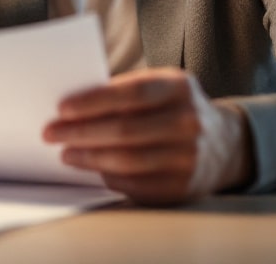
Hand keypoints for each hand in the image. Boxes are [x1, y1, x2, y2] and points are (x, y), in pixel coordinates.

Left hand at [43, 68, 251, 204]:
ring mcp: (189, 158)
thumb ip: (125, 92)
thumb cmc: (176, 110)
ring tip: (66, 153)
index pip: (132, 93)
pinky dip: (108, 176)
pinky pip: (136, 184)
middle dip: (81, 132)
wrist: (224, 144)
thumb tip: (73, 107)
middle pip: (125, 130)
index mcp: (181, 88)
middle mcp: (190, 122)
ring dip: (89, 158)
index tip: (62, 108)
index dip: (94, 101)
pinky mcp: (182, 187)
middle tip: (52, 133)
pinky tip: (91, 169)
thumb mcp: (162, 88)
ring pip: (127, 160)